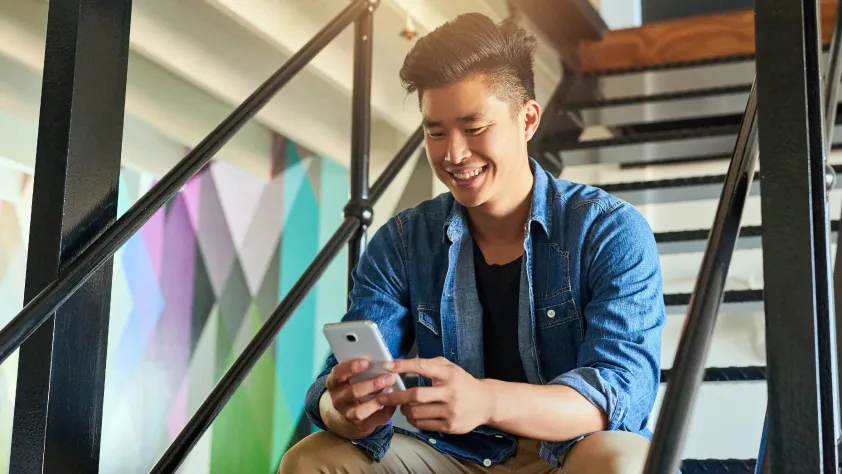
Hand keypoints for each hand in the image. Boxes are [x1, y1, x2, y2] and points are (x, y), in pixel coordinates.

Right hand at [323, 358, 397, 439]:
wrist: (344, 415)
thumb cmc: (352, 388)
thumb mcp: (349, 377)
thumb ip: (361, 369)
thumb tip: (381, 360)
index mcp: (334, 383)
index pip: (338, 373)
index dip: (351, 367)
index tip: (366, 362)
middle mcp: (338, 400)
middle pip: (353, 392)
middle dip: (373, 384)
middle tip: (389, 377)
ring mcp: (347, 414)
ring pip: (360, 411)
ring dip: (377, 401)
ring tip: (390, 391)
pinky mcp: (359, 426)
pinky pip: (373, 421)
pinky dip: (385, 412)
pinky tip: (393, 403)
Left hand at [377, 357, 491, 433]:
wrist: (486, 403)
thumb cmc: (463, 382)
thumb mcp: (450, 368)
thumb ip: (430, 364)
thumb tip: (403, 364)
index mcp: (449, 374)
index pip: (423, 367)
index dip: (403, 366)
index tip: (388, 366)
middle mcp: (450, 392)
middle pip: (416, 395)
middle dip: (396, 396)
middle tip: (382, 396)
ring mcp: (451, 411)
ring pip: (417, 413)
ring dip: (404, 410)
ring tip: (401, 406)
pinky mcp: (450, 426)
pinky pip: (423, 425)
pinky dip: (413, 420)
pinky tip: (412, 415)